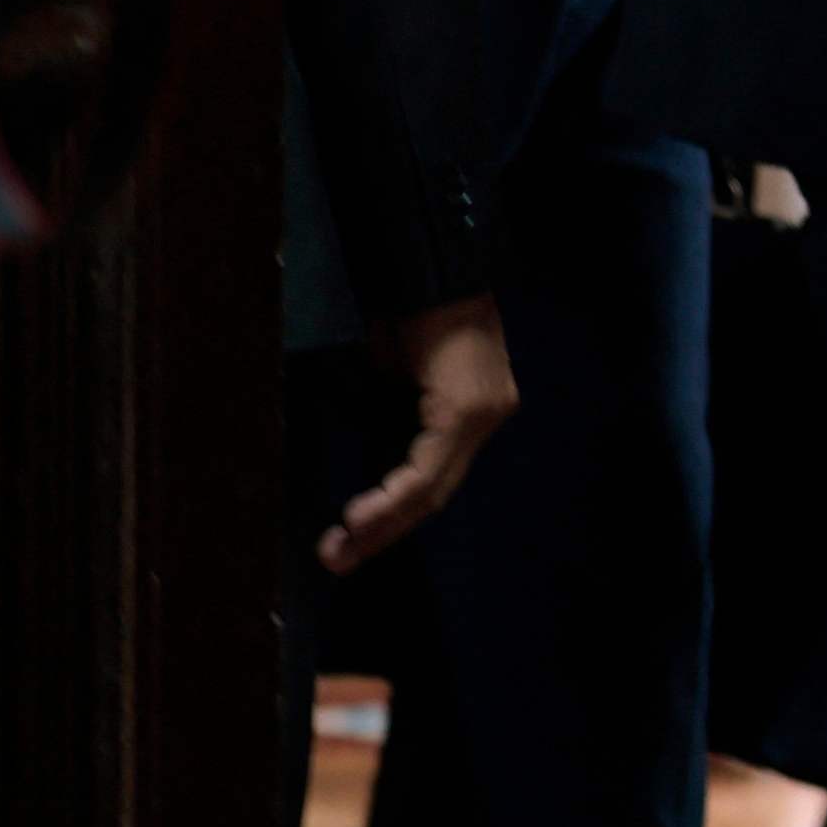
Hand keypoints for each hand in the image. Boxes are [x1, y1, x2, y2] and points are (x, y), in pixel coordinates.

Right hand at [317, 295, 517, 574]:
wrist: (432, 268)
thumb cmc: (411, 312)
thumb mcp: (396, 374)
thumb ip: (392, 416)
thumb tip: (364, 461)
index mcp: (473, 410)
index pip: (438, 477)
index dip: (395, 514)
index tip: (352, 539)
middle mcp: (488, 415)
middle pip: (437, 491)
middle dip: (385, 530)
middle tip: (338, 559)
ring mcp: (483, 414)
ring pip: (433, 485)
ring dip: (385, 521)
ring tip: (345, 544)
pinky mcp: (467, 409)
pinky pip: (430, 466)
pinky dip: (395, 493)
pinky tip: (363, 514)